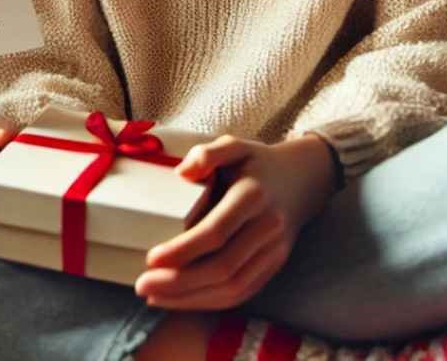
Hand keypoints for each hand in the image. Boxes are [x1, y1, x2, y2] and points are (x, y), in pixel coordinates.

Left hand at [135, 134, 336, 310]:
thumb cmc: (258, 162)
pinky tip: (182, 299)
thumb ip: (208, 153)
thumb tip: (182, 173)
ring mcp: (274, 251)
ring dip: (191, 298)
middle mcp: (267, 227)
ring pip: (233, 287)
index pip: (217, 231)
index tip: (151, 259)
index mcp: (253, 195)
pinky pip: (243, 292)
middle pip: (223, 267)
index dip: (184, 249)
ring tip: (155, 297)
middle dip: (180, 282)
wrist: (303, 179)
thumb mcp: (234, 145)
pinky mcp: (274, 266)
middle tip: (143, 285)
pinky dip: (210, 301)